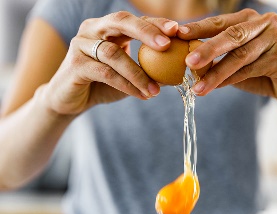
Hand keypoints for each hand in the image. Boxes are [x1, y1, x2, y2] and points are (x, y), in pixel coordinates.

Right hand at [43, 12, 178, 114]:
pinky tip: (141, 95)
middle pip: (120, 22)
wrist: (69, 100)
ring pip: (113, 54)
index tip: (177, 30)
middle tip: (166, 45)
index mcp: (107, 28)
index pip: (134, 20)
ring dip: (138, 73)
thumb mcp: (127, 75)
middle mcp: (92, 30)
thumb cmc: (101, 84)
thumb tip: (175, 74)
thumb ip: (146, 70)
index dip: (155, 24)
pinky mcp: (75, 64)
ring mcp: (81, 45)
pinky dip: (126, 84)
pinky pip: (105, 73)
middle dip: (146, 32)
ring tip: (155, 91)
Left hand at [179, 9, 276, 105]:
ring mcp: (276, 39)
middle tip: (187, 62)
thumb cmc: (260, 70)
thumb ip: (217, 57)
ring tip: (197, 87)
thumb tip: (186, 62)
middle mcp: (264, 23)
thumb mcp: (236, 60)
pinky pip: (250, 70)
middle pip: (231, 35)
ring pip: (239, 56)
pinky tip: (215, 87)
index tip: (175, 34)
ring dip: (216, 73)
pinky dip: (231, 80)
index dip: (197, 28)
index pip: (219, 22)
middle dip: (206, 49)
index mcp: (249, 19)